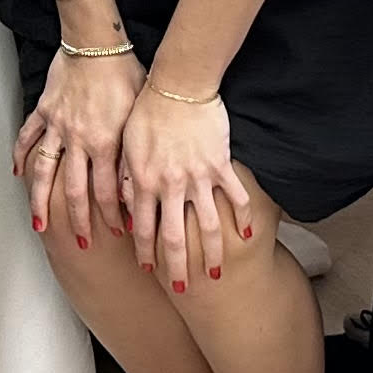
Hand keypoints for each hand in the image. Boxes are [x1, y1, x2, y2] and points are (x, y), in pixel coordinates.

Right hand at [14, 45, 139, 251]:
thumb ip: (133, 152)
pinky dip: (20, 155)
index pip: (108, 191)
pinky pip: (28, 137)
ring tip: (40, 225)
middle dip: (79, 220)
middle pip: (74, 190)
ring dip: (42, 202)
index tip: (118, 232)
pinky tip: (17, 174)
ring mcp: (58, 126)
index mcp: (106, 143)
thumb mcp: (138, 116)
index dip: (113, 215)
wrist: (97, 42)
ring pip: (45, 171)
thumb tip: (137, 187)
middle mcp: (79, 140)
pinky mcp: (44, 110)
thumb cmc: (126, 73)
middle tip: (82, 243)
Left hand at [118, 85, 252, 293]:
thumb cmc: (147, 108)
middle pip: (174, 236)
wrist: (178, 84)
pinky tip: (246, 233)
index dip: (145, 251)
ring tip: (214, 272)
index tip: (149, 270)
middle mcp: (170, 184)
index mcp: (143, 179)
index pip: (143, 226)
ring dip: (210, 252)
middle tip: (182, 288)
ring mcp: (198, 176)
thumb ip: (127, 178)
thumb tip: (126, 208)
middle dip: (176, 265)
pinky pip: (235, 196)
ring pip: (206, 225)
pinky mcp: (220, 164)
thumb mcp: (126, 144)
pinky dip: (242, 216)